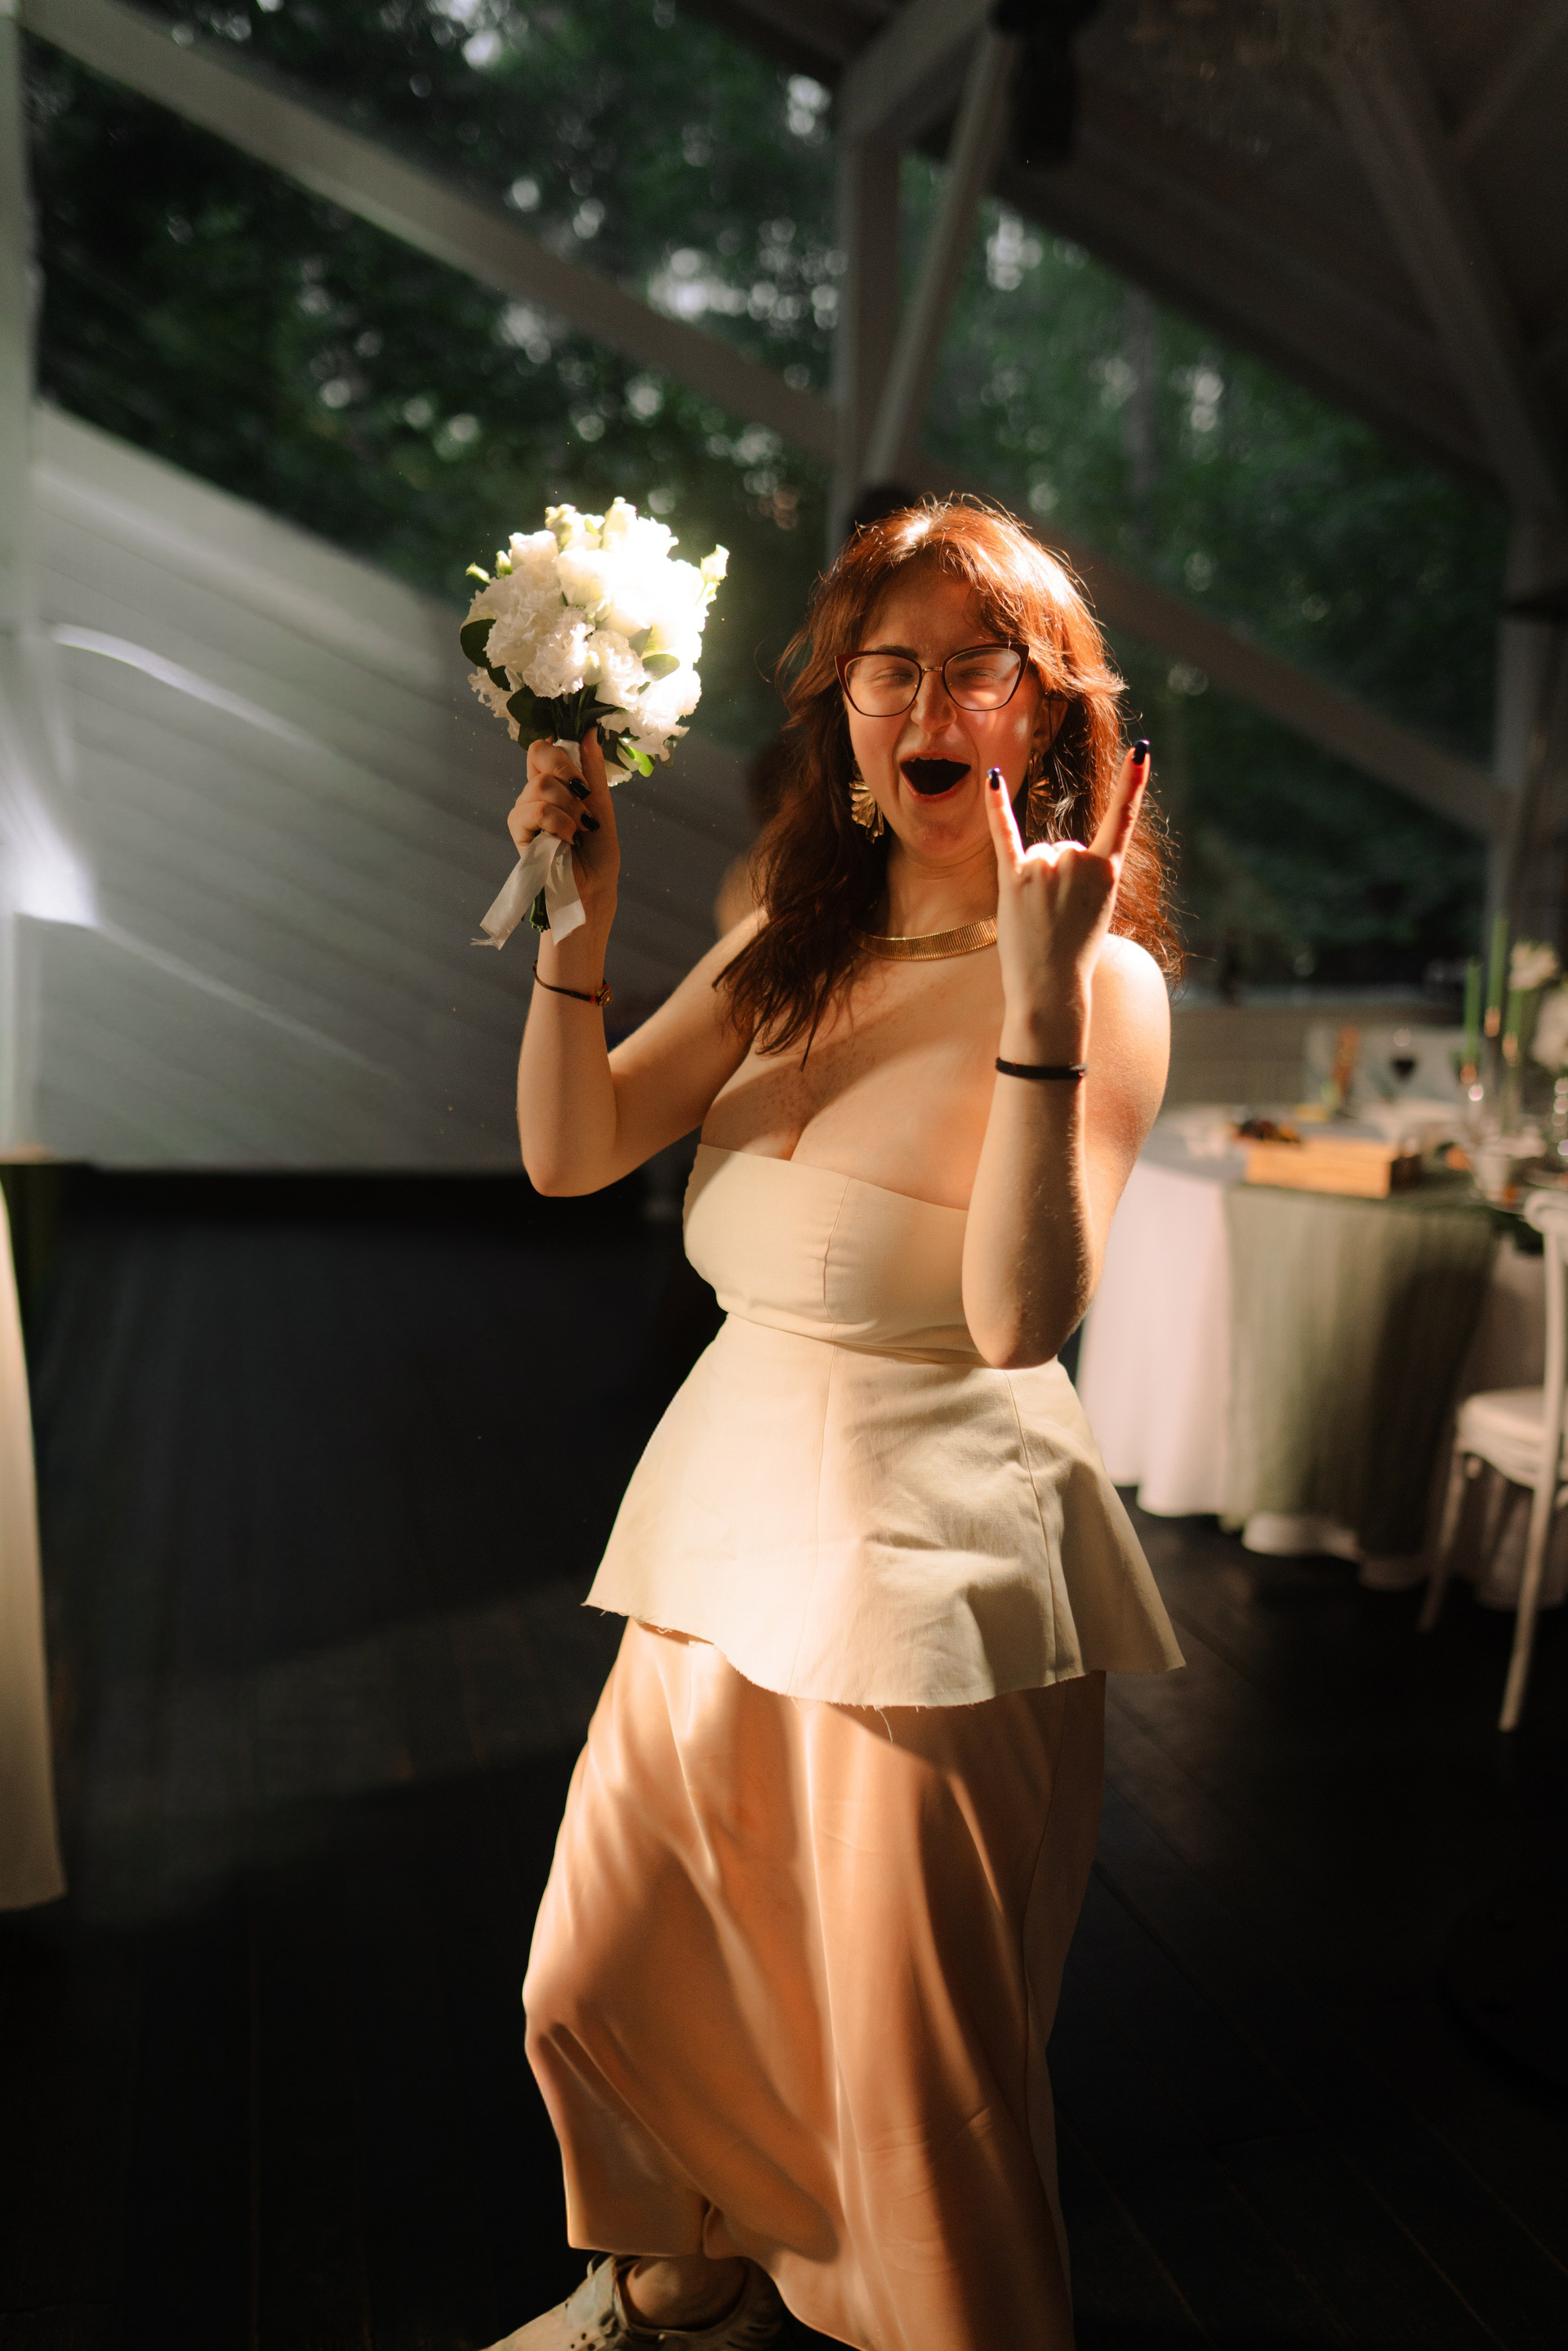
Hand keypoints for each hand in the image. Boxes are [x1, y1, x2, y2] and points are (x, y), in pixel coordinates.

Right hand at [507, 728, 620, 928]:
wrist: (592, 892)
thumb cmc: (598, 856)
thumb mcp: (603, 808)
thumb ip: (593, 771)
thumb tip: (590, 729)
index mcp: (557, 785)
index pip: (546, 748)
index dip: (562, 748)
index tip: (582, 769)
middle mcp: (537, 793)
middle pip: (538, 752)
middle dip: (567, 770)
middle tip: (584, 796)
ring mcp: (526, 812)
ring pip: (540, 785)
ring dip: (569, 808)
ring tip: (579, 831)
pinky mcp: (519, 832)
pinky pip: (533, 810)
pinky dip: (557, 823)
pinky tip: (567, 840)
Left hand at [984, 744, 1148, 1033]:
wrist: (1052, 987)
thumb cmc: (1073, 953)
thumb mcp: (1096, 910)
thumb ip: (1085, 873)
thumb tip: (1058, 851)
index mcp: (1107, 871)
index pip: (1122, 819)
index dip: (1134, 783)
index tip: (1142, 748)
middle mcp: (1079, 862)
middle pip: (1063, 847)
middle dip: (1057, 878)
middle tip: (1057, 916)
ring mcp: (1047, 869)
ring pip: (1039, 853)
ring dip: (1035, 881)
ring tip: (1039, 916)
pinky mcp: (1014, 878)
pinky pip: (1004, 834)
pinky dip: (995, 807)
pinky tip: (990, 778)